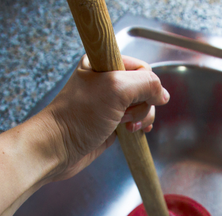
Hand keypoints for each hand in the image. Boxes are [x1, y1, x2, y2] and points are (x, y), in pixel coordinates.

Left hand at [34, 55, 169, 181]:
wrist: (58, 148)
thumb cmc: (79, 116)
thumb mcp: (116, 89)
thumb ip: (146, 84)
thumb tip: (163, 94)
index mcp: (103, 62)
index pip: (141, 67)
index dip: (146, 83)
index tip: (138, 98)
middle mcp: (107, 80)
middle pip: (144, 87)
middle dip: (142, 103)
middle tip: (125, 113)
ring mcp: (109, 102)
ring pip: (142, 105)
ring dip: (141, 116)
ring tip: (127, 125)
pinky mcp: (111, 121)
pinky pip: (136, 119)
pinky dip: (140, 125)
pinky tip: (134, 131)